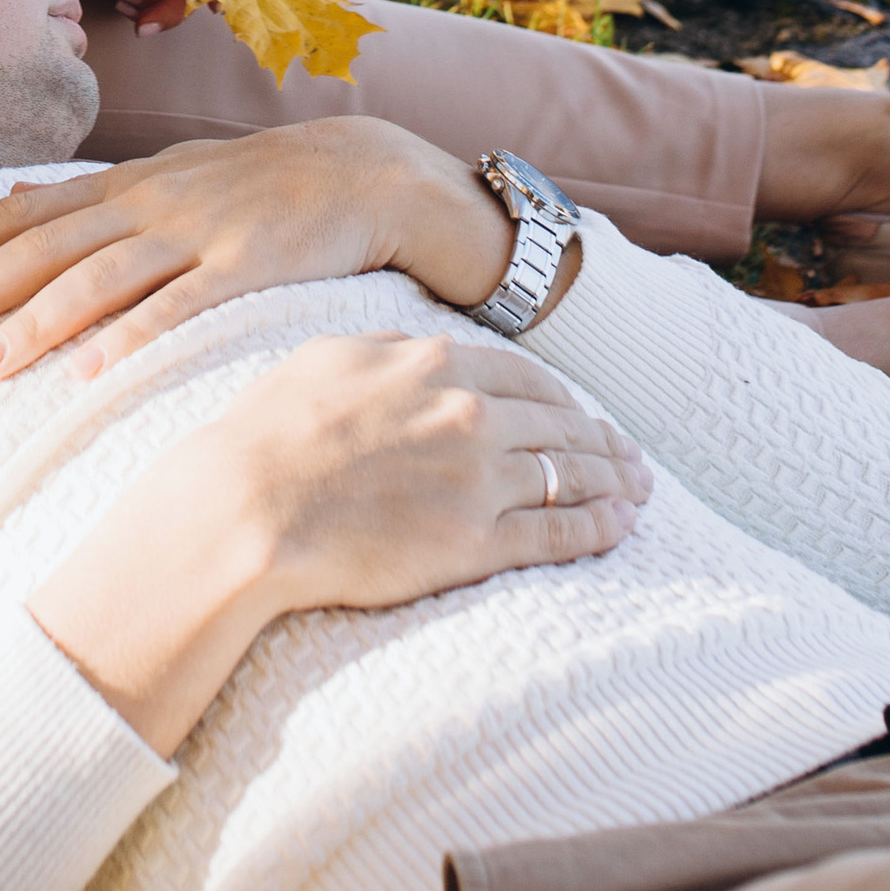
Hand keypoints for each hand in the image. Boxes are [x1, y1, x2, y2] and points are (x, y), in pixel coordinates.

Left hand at [0, 118, 511, 379]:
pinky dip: (128, 336)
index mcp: (124, 184)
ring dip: (34, 324)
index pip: (23, 213)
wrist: (363, 170)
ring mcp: (197, 232)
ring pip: (98, 279)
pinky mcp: (246, 266)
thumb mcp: (164, 175)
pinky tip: (87, 370)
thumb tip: (8, 198)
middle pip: (45, 248)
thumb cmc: (256, 182)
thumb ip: (86, 195)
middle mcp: (148, 202)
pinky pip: (177, 305)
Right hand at [216, 331, 649, 614]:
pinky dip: (598, 528)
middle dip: (603, 439)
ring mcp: (478, 478)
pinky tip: (620, 527)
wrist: (248, 505)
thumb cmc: (270, 432)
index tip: (582, 414)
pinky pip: (558, 532)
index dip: (564, 399)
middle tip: (633, 455)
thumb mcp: (327, 358)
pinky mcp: (476, 542)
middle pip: (560, 423)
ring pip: (570, 473)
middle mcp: (468, 413)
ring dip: (615, 481)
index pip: (526, 377)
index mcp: (433, 363)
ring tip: (641, 491)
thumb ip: (388, 351)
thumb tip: (419, 348)